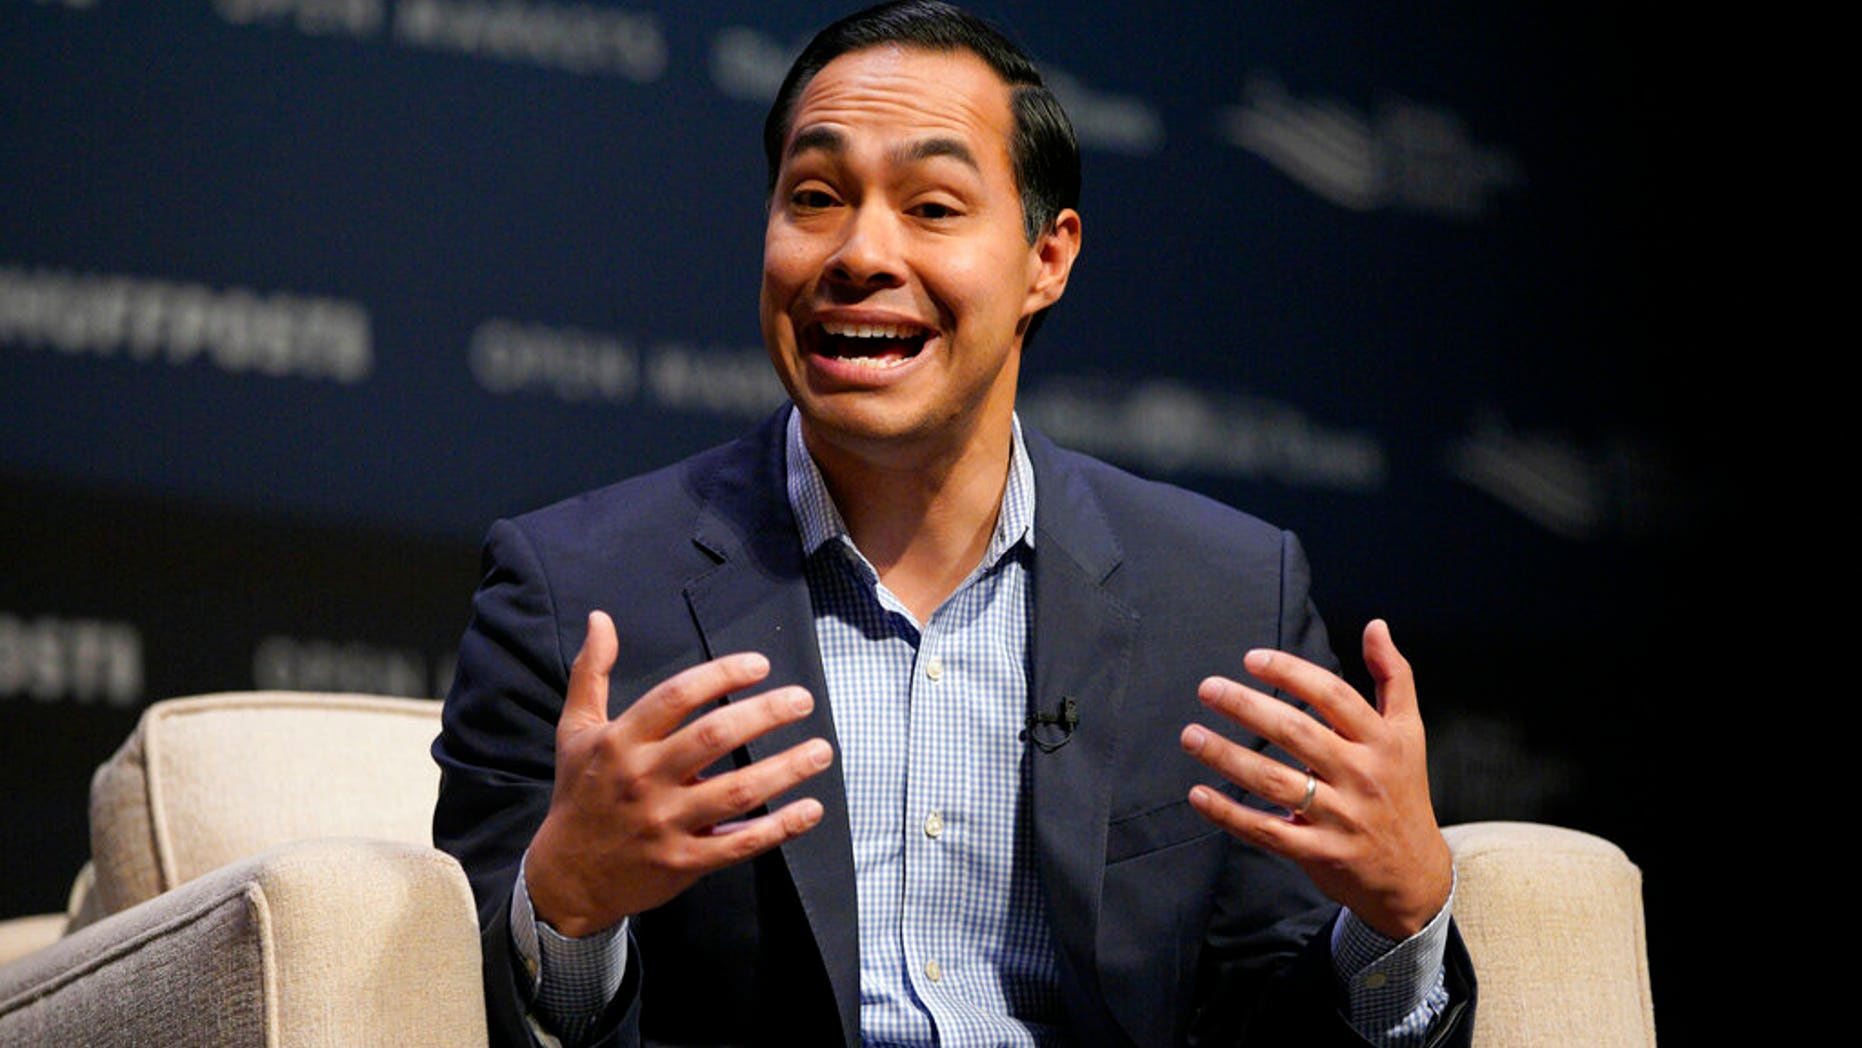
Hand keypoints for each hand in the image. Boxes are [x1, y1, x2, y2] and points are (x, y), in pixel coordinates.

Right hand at [525, 611, 832, 936]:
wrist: (566, 877)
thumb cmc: (579, 795)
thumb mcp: (575, 731)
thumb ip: (591, 673)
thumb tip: (600, 619)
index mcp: (621, 742)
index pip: (678, 696)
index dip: (723, 675)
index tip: (761, 665)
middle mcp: (644, 779)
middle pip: (714, 737)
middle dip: (766, 714)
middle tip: (803, 700)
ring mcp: (665, 823)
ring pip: (736, 792)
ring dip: (785, 769)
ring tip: (821, 750)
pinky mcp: (683, 862)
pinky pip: (739, 844)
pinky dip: (779, 828)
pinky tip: (811, 809)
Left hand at [1180, 619, 1451, 939]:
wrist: (1416, 875)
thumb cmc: (1403, 792)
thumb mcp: (1409, 733)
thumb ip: (1393, 676)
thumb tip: (1376, 626)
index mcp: (1381, 741)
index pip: (1332, 696)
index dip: (1290, 673)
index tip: (1250, 659)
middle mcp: (1362, 776)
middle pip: (1296, 733)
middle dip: (1247, 707)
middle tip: (1208, 688)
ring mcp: (1341, 817)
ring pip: (1275, 782)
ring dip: (1227, 756)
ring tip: (1190, 736)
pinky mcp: (1320, 854)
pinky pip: (1267, 831)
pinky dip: (1230, 815)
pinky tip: (1199, 795)